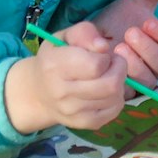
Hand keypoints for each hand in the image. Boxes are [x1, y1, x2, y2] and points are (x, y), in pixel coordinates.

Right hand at [5, 20, 130, 132]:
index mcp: (55, 66)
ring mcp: (72, 112)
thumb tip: (103, 47)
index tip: (100, 55)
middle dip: (119, 69)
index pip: (96, 65)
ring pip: (115, 97)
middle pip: (110, 84)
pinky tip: (106, 91)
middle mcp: (61, 93)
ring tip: (107, 76)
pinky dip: (117, 98)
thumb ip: (85, 33)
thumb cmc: (56, 58)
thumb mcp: (65, 36)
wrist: (39, 92)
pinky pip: (115, 111)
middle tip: (110, 64)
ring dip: (118, 83)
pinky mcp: (84, 124)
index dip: (105, 57)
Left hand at [92, 0, 157, 84]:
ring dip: (135, 62)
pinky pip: (132, 92)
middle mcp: (156, 63)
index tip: (147, 22)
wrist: (87, 43)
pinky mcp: (127, 93)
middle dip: (148, 48)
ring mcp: (143, 80)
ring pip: (150, 78)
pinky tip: (109, 64)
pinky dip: (123, 78)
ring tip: (117, 48)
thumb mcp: (131, 3)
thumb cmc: (114, 23)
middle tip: (129, 33)